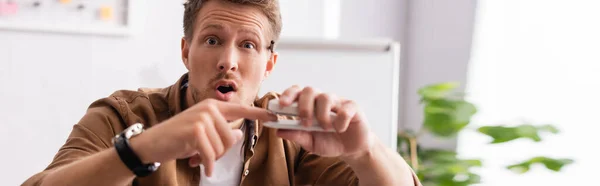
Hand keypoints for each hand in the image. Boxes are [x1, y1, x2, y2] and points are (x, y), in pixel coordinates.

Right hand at [129, 99, 276, 176]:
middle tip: (203, 154)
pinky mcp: (195, 130)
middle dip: (219, 152)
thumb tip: (238, 135)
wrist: (153, 143)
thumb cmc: (179, 139)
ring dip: (210, 157)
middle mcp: (209, 108)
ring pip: (222, 147)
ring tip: (196, 154)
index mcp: (213, 107)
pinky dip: (207, 164)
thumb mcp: (204, 134)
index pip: (241, 110)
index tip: (274, 116)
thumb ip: (223, 132)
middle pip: (231, 138)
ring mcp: (202, 118)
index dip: (259, 114)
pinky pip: (210, 153)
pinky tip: (200, 166)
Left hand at [276, 85, 374, 158]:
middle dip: (304, 106)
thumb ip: (296, 136)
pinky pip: (345, 108)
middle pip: (309, 90)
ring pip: (326, 97)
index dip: (288, 95)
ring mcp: (338, 102)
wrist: (351, 150)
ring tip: (325, 128)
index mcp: (309, 105)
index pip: (296, 92)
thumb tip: (278, 131)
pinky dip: (341, 120)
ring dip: (322, 115)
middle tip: (305, 122)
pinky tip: (341, 129)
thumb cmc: (329, 142)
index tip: (281, 105)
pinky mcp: (353, 107)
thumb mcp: (310, 143)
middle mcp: (322, 100)